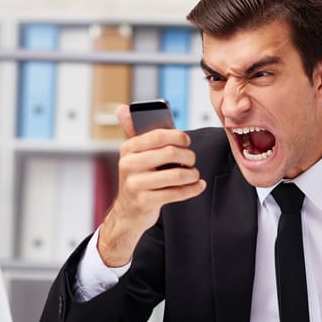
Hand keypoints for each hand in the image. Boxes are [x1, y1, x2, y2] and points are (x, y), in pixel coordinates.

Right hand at [98, 104, 206, 266]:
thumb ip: (137, 133)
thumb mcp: (135, 156)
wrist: (128, 212)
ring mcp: (135, 184)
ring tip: (194, 174)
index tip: (187, 141)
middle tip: (192, 160)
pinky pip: (176, 193)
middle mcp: (128, 165)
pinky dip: (192, 189)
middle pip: (170, 153)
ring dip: (192, 174)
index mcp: (128, 149)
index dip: (178, 136)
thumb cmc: (139, 178)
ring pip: (176, 175)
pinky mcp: (144, 202)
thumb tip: (123, 109)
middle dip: (189, 156)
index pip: (158, 135)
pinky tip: (197, 186)